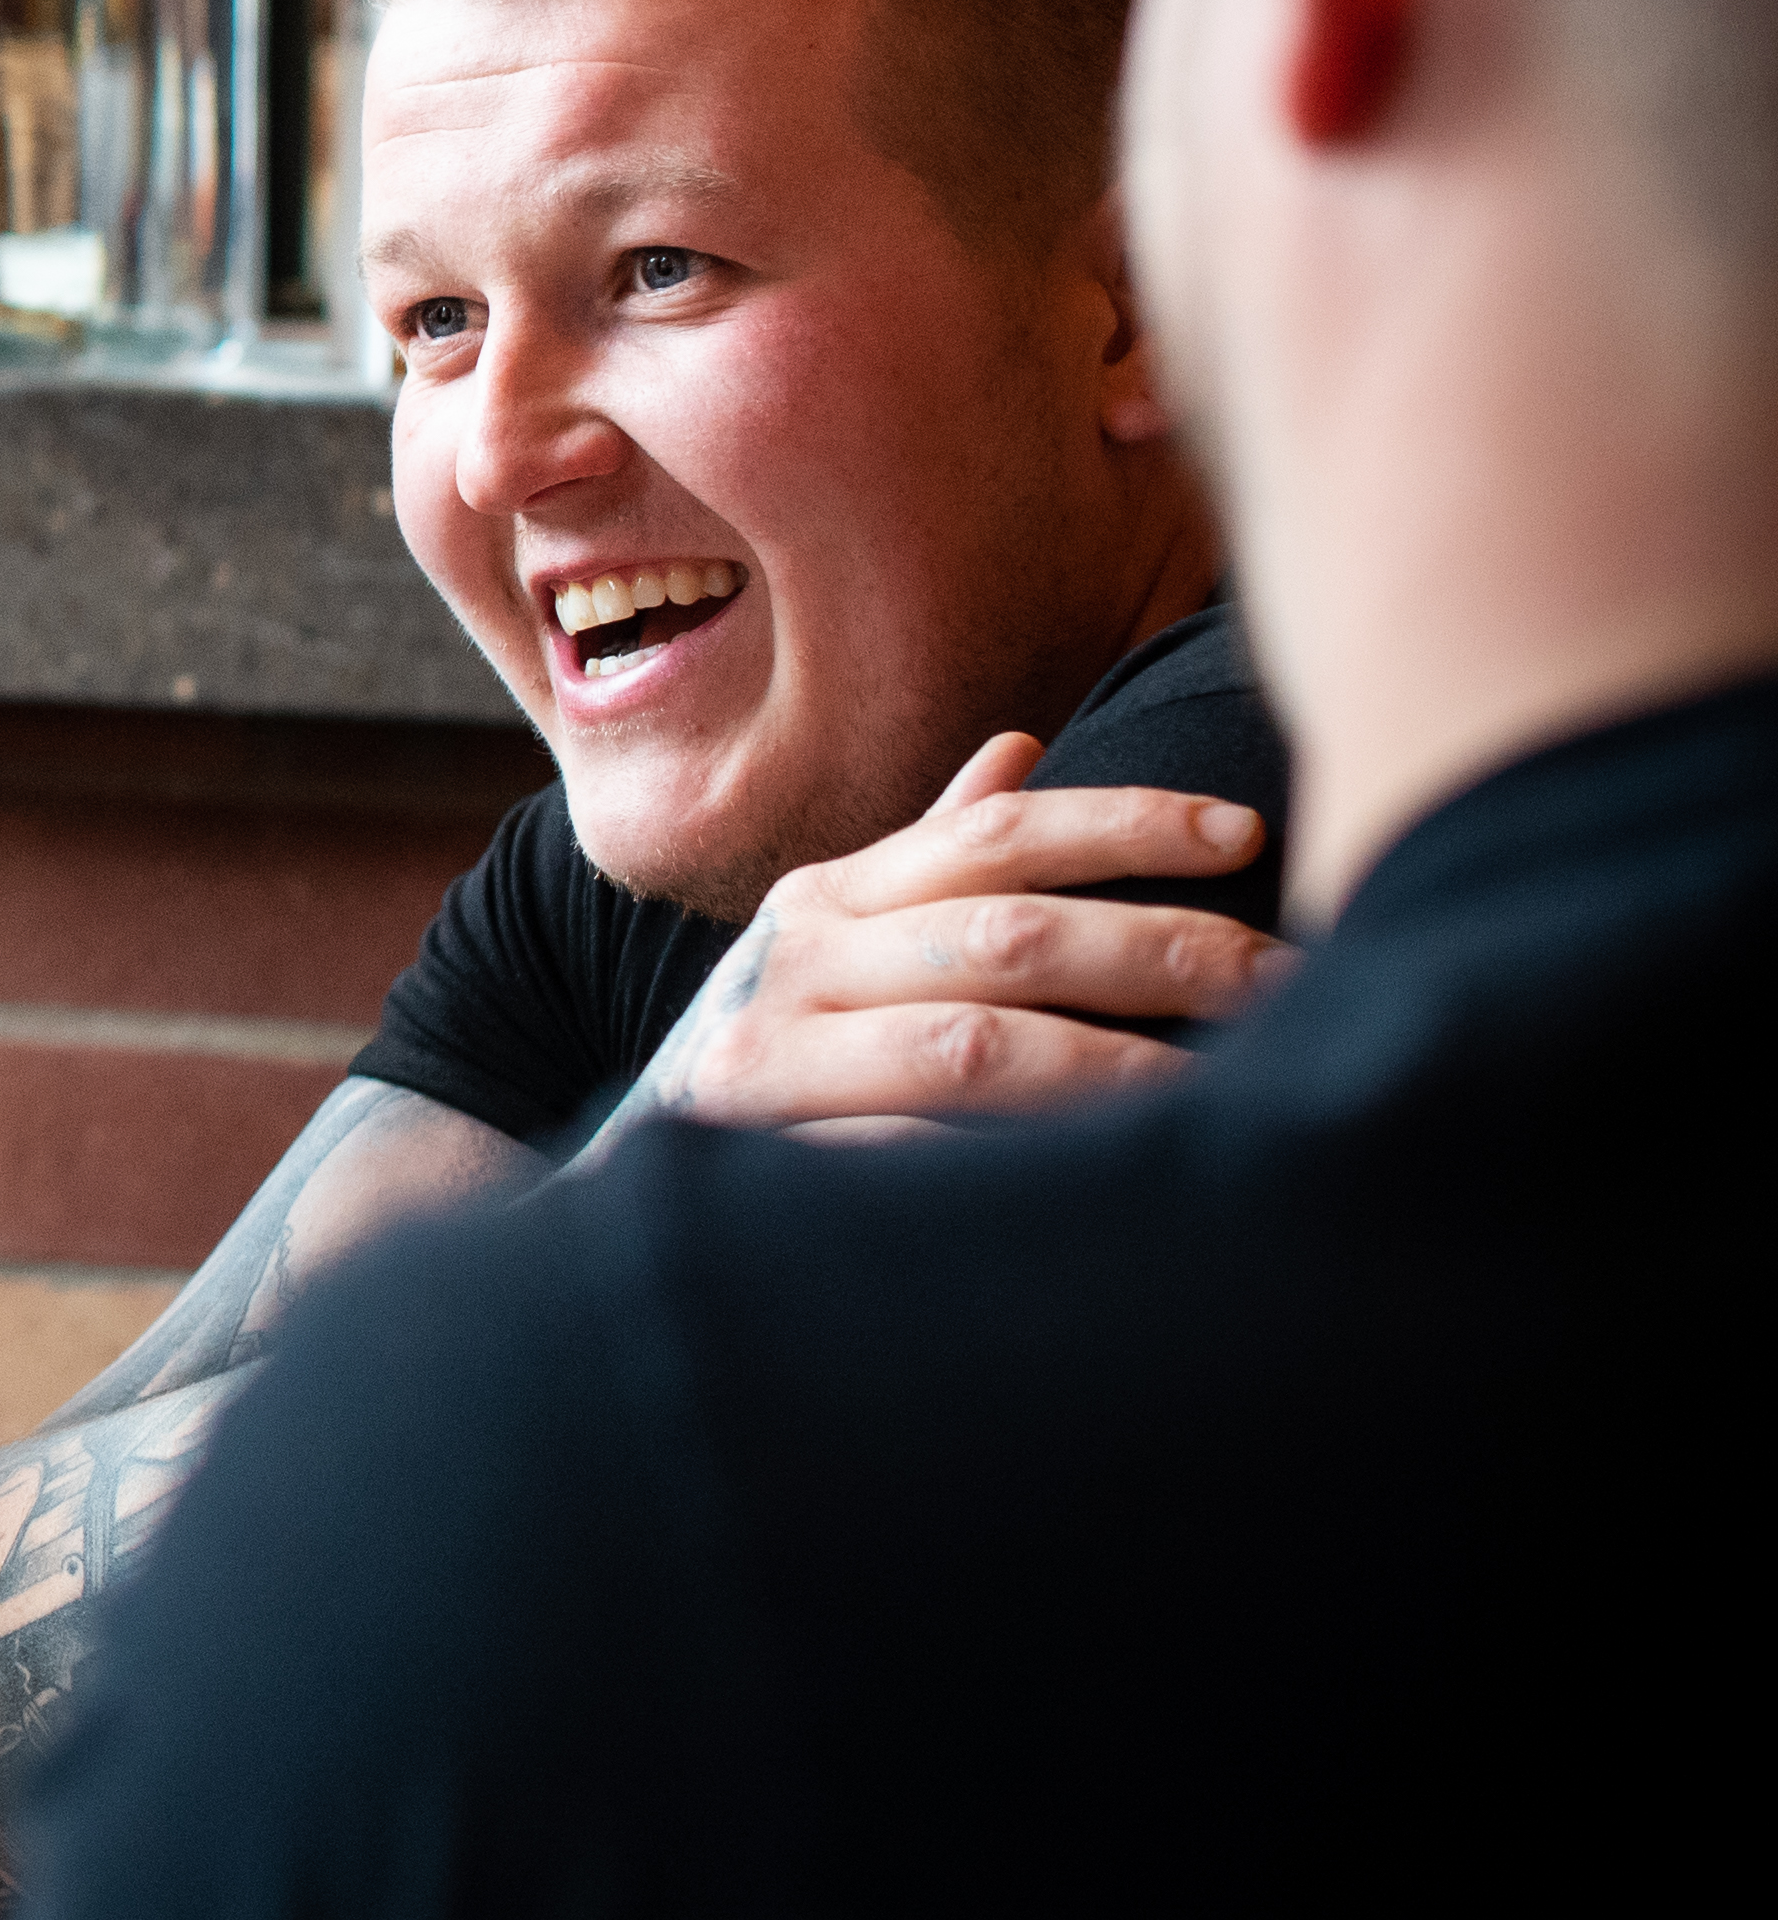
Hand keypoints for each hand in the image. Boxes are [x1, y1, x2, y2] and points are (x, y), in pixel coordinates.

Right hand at [634, 732, 1285, 1141]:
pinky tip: (1122, 1169)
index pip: (993, 835)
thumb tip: (1021, 746)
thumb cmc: (779, 1054)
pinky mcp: (771, 1165)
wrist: (630, 1172)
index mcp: (826, 898)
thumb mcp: (834, 942)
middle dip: (1165, 950)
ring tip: (1235, 1077)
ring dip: (1125, 1063)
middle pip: (1010, 935)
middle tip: (1289, 977)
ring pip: (978, 1047)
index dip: (1124, 823)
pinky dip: (1022, 1159)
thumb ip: (924, 859)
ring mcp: (774, 1066)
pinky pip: (921, 1157)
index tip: (1246, 834)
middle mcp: (795, 964)